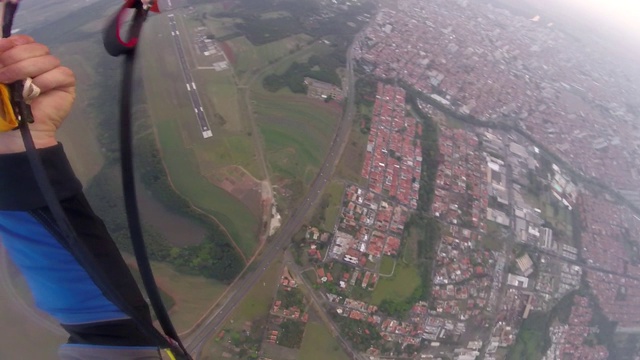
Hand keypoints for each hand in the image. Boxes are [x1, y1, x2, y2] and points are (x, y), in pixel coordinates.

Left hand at [0, 35, 75, 153]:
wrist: (16, 132)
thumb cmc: (2, 108)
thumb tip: (1, 44)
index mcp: (22, 60)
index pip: (23, 41)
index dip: (12, 42)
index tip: (0, 51)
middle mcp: (39, 64)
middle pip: (35, 47)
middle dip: (16, 58)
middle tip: (3, 75)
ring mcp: (54, 74)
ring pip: (48, 58)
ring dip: (27, 69)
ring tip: (16, 85)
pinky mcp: (66, 85)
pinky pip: (61, 73)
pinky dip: (47, 80)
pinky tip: (36, 91)